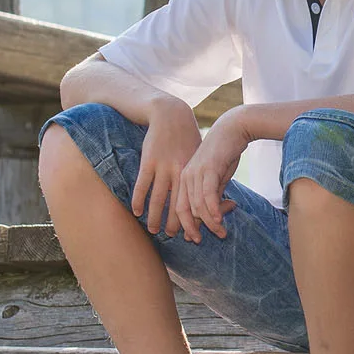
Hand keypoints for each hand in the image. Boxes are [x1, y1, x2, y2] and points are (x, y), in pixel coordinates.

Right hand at [130, 98, 201, 239]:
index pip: (195, 203)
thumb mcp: (201, 156)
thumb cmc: (189, 138)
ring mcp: (163, 166)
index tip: (192, 236)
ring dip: (155, 217)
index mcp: (195, 172)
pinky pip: (142, 185)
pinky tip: (136, 212)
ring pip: (158, 198)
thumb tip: (217, 201)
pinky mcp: (148, 161)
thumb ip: (206, 177)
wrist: (171, 115)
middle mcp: (180, 172)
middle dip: (174, 224)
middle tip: (171, 238)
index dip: (194, 222)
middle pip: (177, 205)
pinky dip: (139, 200)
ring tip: (153, 230)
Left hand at [174, 109, 247, 241]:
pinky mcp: (208, 168)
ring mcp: (195, 172)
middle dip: (194, 228)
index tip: (194, 239)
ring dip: (210, 222)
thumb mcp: (217, 178)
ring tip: (221, 232)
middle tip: (205, 240)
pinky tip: (218, 220)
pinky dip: (212, 210)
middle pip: (184, 210)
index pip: (180, 208)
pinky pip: (208, 194)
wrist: (232, 129)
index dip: (185, 225)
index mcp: (184, 178)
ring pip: (197, 205)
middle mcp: (186, 176)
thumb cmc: (224, 153)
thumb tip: (215, 217)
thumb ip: (214, 196)